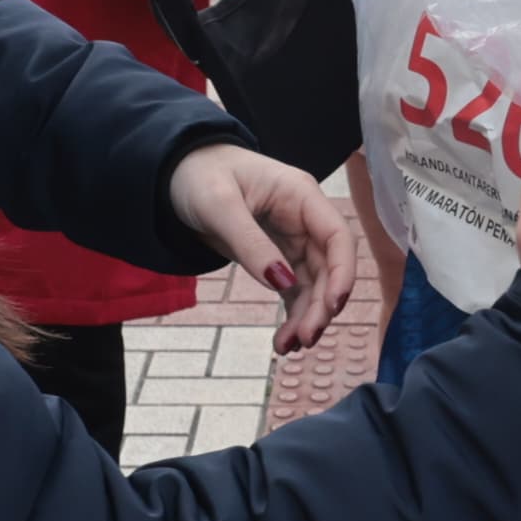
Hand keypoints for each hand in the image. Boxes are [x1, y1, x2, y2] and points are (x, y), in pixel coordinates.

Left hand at [167, 140, 360, 352]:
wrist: (177, 173)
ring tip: (288, 347)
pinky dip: (291, 316)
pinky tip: (282, 341)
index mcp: (300, 195)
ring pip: (313, 285)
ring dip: (306, 317)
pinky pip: (293, 290)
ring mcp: (293, 239)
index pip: (337, 236)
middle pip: (328, 267)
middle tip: (305, 338)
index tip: (333, 306)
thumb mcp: (219, 206)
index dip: (343, 272)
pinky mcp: (277, 257)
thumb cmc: (200, 175)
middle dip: (321, 305)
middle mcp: (304, 219)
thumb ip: (250, 244)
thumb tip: (282, 284)